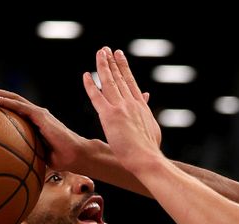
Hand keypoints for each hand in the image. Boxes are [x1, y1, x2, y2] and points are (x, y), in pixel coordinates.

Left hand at [0, 84, 86, 170]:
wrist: (77, 156)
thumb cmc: (62, 159)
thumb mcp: (39, 156)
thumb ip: (27, 154)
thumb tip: (12, 165)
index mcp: (36, 123)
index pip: (16, 110)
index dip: (1, 106)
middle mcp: (37, 115)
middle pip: (12, 100)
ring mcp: (39, 114)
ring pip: (13, 99)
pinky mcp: (41, 115)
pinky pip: (18, 106)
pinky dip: (4, 101)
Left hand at [83, 47, 161, 175]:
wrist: (147, 158)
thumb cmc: (149, 150)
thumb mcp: (152, 128)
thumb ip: (146, 111)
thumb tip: (146, 98)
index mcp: (141, 107)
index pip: (131, 82)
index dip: (124, 68)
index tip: (119, 56)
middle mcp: (131, 103)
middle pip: (120, 78)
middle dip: (113, 62)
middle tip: (106, 49)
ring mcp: (120, 108)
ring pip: (110, 82)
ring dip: (103, 65)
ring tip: (100, 52)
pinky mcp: (109, 116)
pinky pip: (97, 97)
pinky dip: (91, 85)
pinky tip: (86, 75)